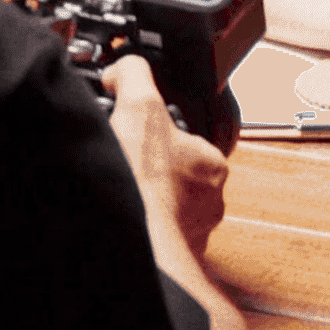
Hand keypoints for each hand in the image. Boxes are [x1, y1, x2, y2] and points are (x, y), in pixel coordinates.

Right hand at [102, 54, 228, 255]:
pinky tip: (118, 218)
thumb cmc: (143, 180)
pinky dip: (137, 231)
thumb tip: (121, 70)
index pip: (190, 144)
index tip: (138, 138)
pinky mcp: (170, 259)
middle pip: (176, 180)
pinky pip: (154, 241)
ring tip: (118, 194)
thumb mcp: (138, 104)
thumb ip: (133, 75)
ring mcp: (190, 234)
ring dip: (144, 205)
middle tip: (123, 166)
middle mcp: (208, 203)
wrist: (133, 241)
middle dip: (151, 174)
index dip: (161, 137)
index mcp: (211, 165)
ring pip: (166, 213)